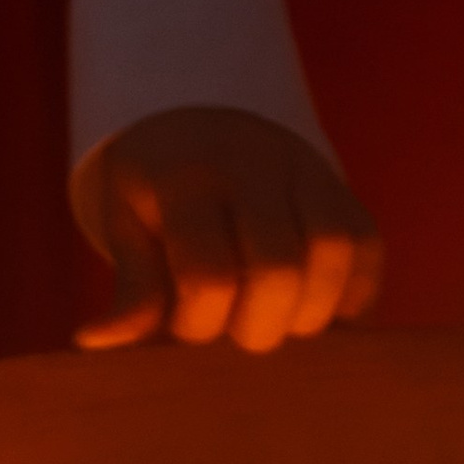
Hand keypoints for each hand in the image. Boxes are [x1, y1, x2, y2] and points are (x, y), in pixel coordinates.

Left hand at [72, 105, 383, 353]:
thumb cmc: (157, 194)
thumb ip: (131, 288)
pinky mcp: (343, 189)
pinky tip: (312, 308)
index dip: (201, 326)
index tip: (188, 328)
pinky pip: (367, 247)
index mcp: (186, 177)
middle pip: (279, 269)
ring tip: (280, 323)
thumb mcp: (129, 229)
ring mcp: (305, 171)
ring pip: (335, 253)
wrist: (201, 122)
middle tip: (239, 333)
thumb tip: (95, 341)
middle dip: (259, 327)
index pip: (208, 277)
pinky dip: (348, 293)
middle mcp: (253, 164)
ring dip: (310, 313)